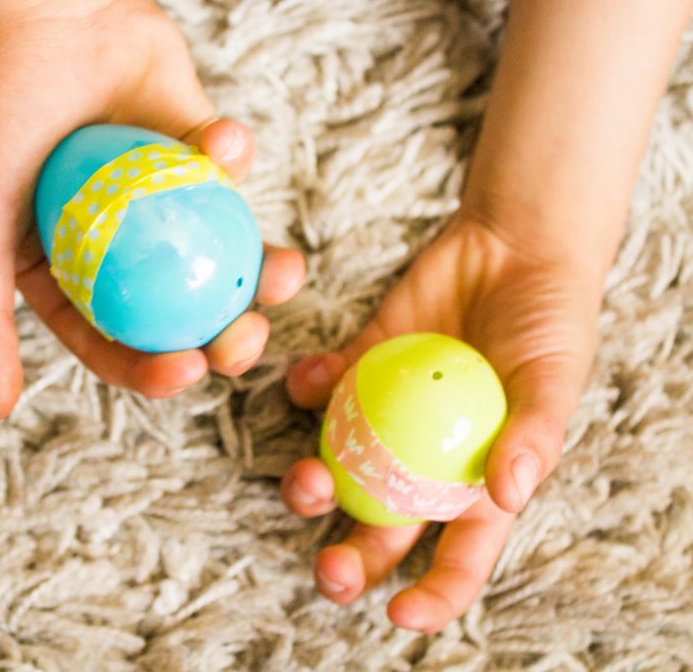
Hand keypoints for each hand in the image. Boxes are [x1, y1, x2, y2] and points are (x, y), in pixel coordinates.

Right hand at [0, 0, 305, 419]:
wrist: (43, 13)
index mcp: (70, 279)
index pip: (114, 345)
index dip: (153, 372)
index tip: (188, 370)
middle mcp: (122, 251)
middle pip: (182, 317)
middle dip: (225, 343)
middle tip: (242, 340)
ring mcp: (166, 205)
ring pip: (226, 260)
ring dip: (264, 275)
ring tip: (282, 272)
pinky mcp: (200, 155)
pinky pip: (233, 176)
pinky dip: (236, 159)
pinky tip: (222, 139)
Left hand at [280, 210, 600, 632]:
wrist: (511, 245)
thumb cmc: (547, 320)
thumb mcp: (553, 375)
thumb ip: (535, 432)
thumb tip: (509, 491)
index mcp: (477, 480)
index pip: (460, 555)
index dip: (434, 596)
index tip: (400, 615)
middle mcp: (423, 457)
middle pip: (381, 527)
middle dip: (350, 561)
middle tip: (330, 571)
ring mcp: (385, 414)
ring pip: (338, 467)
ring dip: (312, 483)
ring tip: (308, 479)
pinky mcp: (358, 365)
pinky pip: (321, 390)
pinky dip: (307, 390)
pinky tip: (309, 378)